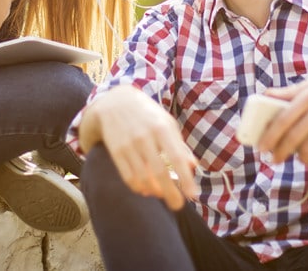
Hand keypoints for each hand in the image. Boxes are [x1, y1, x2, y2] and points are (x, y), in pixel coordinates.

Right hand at [81, 86, 198, 209]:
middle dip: (170, 193)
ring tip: (162, 195)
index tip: (193, 195)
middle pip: (159, 172)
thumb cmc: (147, 115)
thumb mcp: (166, 123)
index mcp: (162, 128)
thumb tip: (193, 166)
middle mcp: (145, 137)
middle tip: (178, 205)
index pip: (176, 157)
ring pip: (143, 178)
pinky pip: (128, 177)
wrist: (114, 102)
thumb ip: (180, 145)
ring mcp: (129, 145)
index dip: (185, 178)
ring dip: (154, 191)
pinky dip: (138, 187)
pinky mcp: (116, 152)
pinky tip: (146, 190)